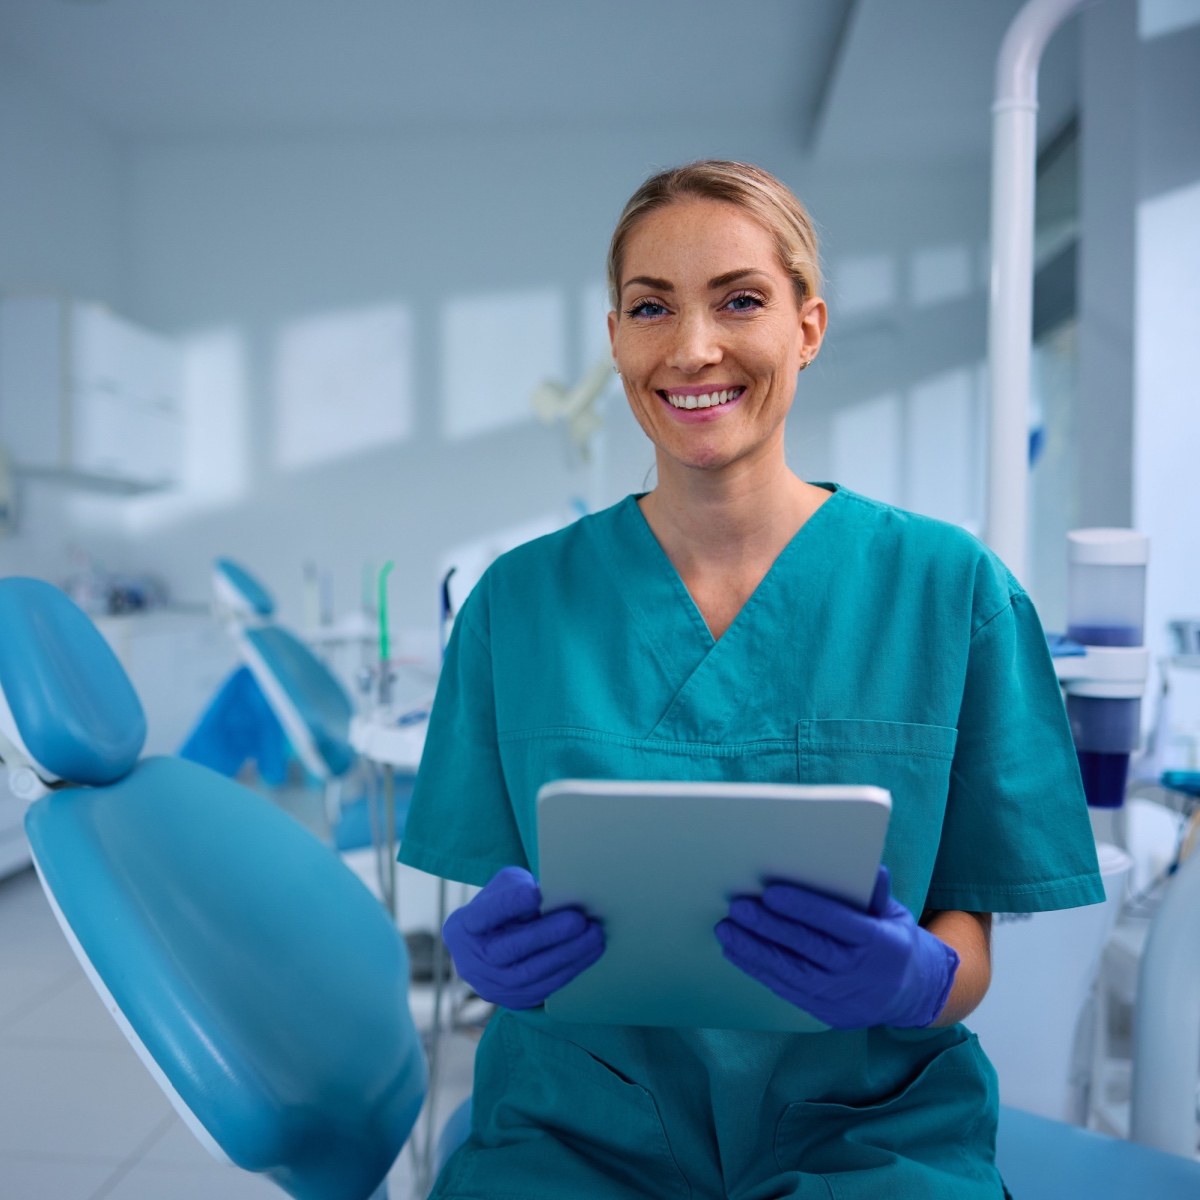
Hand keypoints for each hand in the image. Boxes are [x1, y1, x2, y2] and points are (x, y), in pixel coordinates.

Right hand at [442, 866, 604, 1009]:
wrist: (487, 948)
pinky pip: (545, 987)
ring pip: (531, 973)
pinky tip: (590, 951)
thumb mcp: (502, 889)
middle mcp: (472, 959)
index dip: (509, 904)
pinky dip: (570, 968)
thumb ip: (520, 888)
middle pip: (510, 948)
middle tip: (579, 919)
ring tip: (595, 934)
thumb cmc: (500, 909)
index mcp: (464, 925)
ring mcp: (491, 984)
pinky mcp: (513, 1000)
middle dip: (548, 934)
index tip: (535, 893)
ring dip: (568, 954)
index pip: (485, 914)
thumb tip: (556, 894)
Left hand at [714, 866, 958, 1028]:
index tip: (772, 892)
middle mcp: (858, 972)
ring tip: (727, 929)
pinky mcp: (825, 1012)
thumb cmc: (895, 942)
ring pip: (791, 972)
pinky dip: (759, 971)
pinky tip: (737, 953)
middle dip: (769, 927)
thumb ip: (876, 894)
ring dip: (754, 951)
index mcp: (878, 943)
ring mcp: (840, 996)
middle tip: (739, 907)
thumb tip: (872, 870)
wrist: (912, 995)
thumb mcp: (895, 915)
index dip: (803, 908)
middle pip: (807, 947)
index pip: (836, 922)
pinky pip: (786, 990)